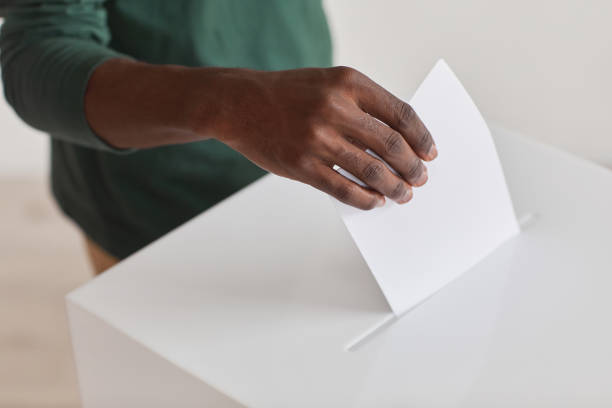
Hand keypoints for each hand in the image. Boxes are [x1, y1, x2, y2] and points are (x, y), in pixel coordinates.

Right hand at [86, 60, 435, 209]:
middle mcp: (335, 109)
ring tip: (403, 195)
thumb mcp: (329, 84)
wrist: (238, 103)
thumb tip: (398, 142)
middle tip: (421, 178)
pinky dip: (365, 199)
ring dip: (394, 187)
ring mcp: (318, 139)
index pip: (400, 113)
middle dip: (412, 167)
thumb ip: (363, 106)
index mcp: (348, 83)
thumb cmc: (288, 94)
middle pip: (391, 145)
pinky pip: (344, 189)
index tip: (430, 152)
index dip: (422, 137)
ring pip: (372, 171)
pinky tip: (375, 202)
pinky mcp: (302, 165)